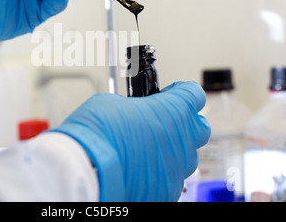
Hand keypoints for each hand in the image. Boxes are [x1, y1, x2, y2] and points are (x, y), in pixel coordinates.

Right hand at [51, 81, 210, 201]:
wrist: (87, 169)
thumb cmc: (98, 133)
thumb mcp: (114, 103)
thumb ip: (135, 106)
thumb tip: (135, 113)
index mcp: (175, 111)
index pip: (195, 94)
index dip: (181, 93)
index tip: (171, 95)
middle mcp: (183, 141)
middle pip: (198, 129)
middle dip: (183, 124)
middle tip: (160, 123)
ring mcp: (177, 170)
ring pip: (184, 157)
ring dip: (170, 151)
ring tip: (143, 150)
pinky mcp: (166, 192)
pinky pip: (169, 179)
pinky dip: (157, 173)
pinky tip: (137, 169)